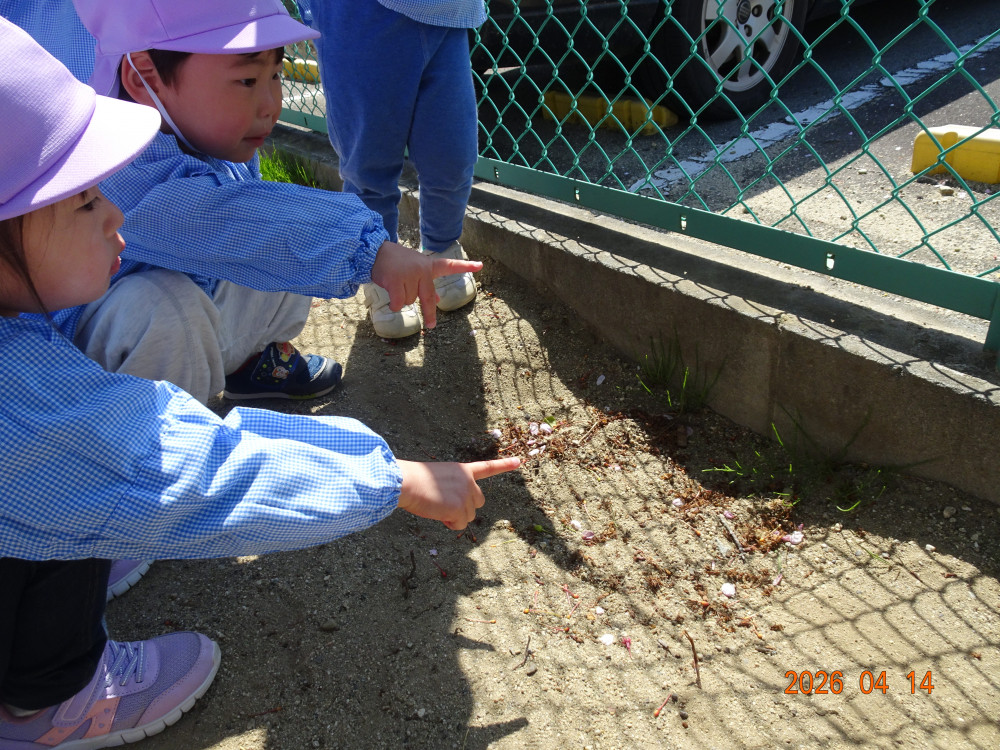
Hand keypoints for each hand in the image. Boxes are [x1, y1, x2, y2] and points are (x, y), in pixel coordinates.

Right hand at [370, 241, 482, 328]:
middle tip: (431, 326)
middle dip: (429, 314)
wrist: (374, 252)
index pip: (450, 265)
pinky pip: (399, 303)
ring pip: (410, 301)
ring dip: (401, 299)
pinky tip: (390, 297)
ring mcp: (410, 274)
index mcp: (428, 266)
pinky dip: (394, 305)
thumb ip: (426, 284)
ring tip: (394, 284)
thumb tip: (438, 298)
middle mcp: (422, 269)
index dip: (466, 266)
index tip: (481, 265)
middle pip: (429, 298)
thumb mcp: (414, 270)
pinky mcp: (397, 280)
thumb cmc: (395, 263)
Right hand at [396, 457, 520, 529]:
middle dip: (464, 508)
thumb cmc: (414, 480)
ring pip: (467, 516)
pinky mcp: (460, 508)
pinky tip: (437, 513)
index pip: (487, 467)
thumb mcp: (438, 479)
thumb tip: (454, 511)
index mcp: (462, 470)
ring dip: (453, 516)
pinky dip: (448, 523)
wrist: (406, 482)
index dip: (504, 465)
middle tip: (443, 505)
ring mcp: (466, 494)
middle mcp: (469, 481)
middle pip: (478, 502)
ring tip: (436, 506)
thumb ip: (452, 490)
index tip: (519, 461)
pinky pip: (458, 525)